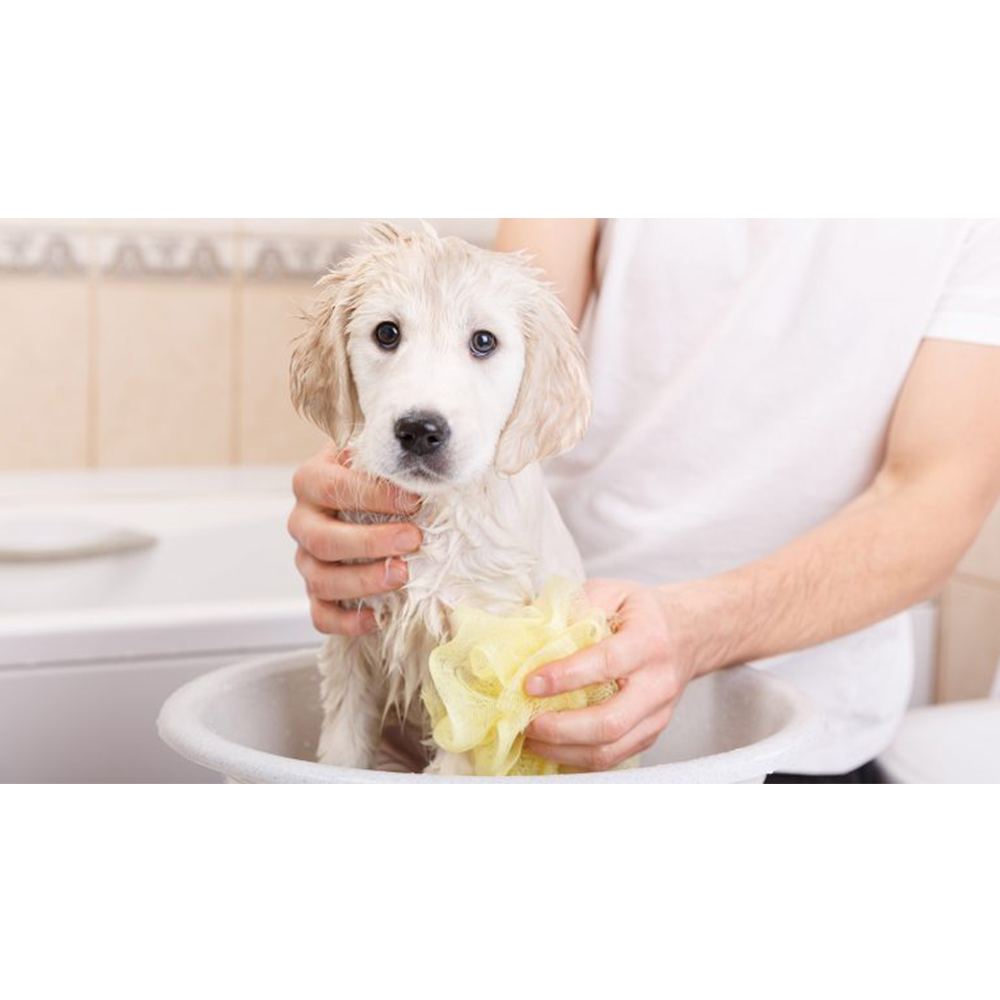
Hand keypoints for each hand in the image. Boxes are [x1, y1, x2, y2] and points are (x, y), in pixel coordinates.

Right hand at [288, 445, 421, 635]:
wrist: (357, 497)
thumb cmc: (373, 475)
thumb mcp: (374, 454)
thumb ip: (387, 454)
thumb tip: (423, 460)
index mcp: (311, 481)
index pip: (331, 487)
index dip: (373, 495)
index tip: (413, 500)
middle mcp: (303, 522)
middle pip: (324, 540)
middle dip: (371, 542)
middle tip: (413, 539)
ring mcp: (306, 559)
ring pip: (321, 581)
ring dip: (364, 581)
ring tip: (403, 575)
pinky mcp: (316, 592)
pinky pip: (320, 615)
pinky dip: (347, 622)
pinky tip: (378, 617)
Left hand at [521, 579, 694, 770]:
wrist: (687, 634)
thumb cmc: (641, 612)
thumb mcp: (612, 592)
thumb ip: (578, 606)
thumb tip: (534, 630)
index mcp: (648, 641)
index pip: (606, 664)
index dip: (564, 677)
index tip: (529, 684)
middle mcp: (658, 684)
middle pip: (609, 722)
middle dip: (559, 728)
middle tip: (525, 721)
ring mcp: (658, 715)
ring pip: (609, 749)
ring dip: (563, 751)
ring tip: (530, 739)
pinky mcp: (651, 734)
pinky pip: (612, 758)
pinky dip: (576, 758)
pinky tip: (550, 747)